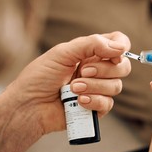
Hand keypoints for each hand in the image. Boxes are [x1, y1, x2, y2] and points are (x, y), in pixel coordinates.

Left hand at [5, 31, 130, 132]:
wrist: (29, 106)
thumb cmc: (39, 77)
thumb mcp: (63, 53)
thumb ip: (92, 44)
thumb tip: (120, 47)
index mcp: (90, 53)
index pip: (118, 43)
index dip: (121, 47)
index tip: (114, 54)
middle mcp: (97, 70)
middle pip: (122, 67)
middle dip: (104, 70)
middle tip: (82, 71)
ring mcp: (97, 90)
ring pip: (115, 86)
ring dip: (94, 86)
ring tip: (73, 89)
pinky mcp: (95, 108)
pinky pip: (108, 104)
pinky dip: (93, 101)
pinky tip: (78, 101)